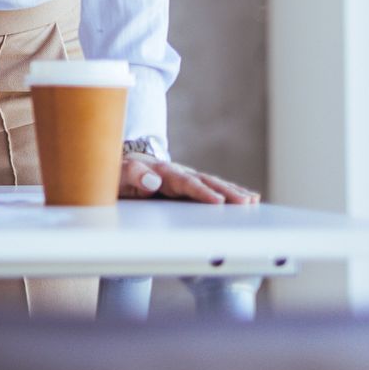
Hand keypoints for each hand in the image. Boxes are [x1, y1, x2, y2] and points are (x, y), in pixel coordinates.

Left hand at [119, 153, 259, 203]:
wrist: (118, 167)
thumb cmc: (117, 174)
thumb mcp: (117, 174)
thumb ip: (131, 175)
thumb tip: (154, 180)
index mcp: (160, 171)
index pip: (185, 183)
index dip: (201, 192)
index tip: (218, 201)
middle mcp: (177, 172)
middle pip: (205, 181)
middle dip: (226, 192)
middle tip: (246, 202)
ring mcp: (185, 177)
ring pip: (213, 183)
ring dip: (233, 192)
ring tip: (252, 201)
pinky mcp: (189, 184)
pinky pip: (212, 187)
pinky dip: (231, 191)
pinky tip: (249, 198)